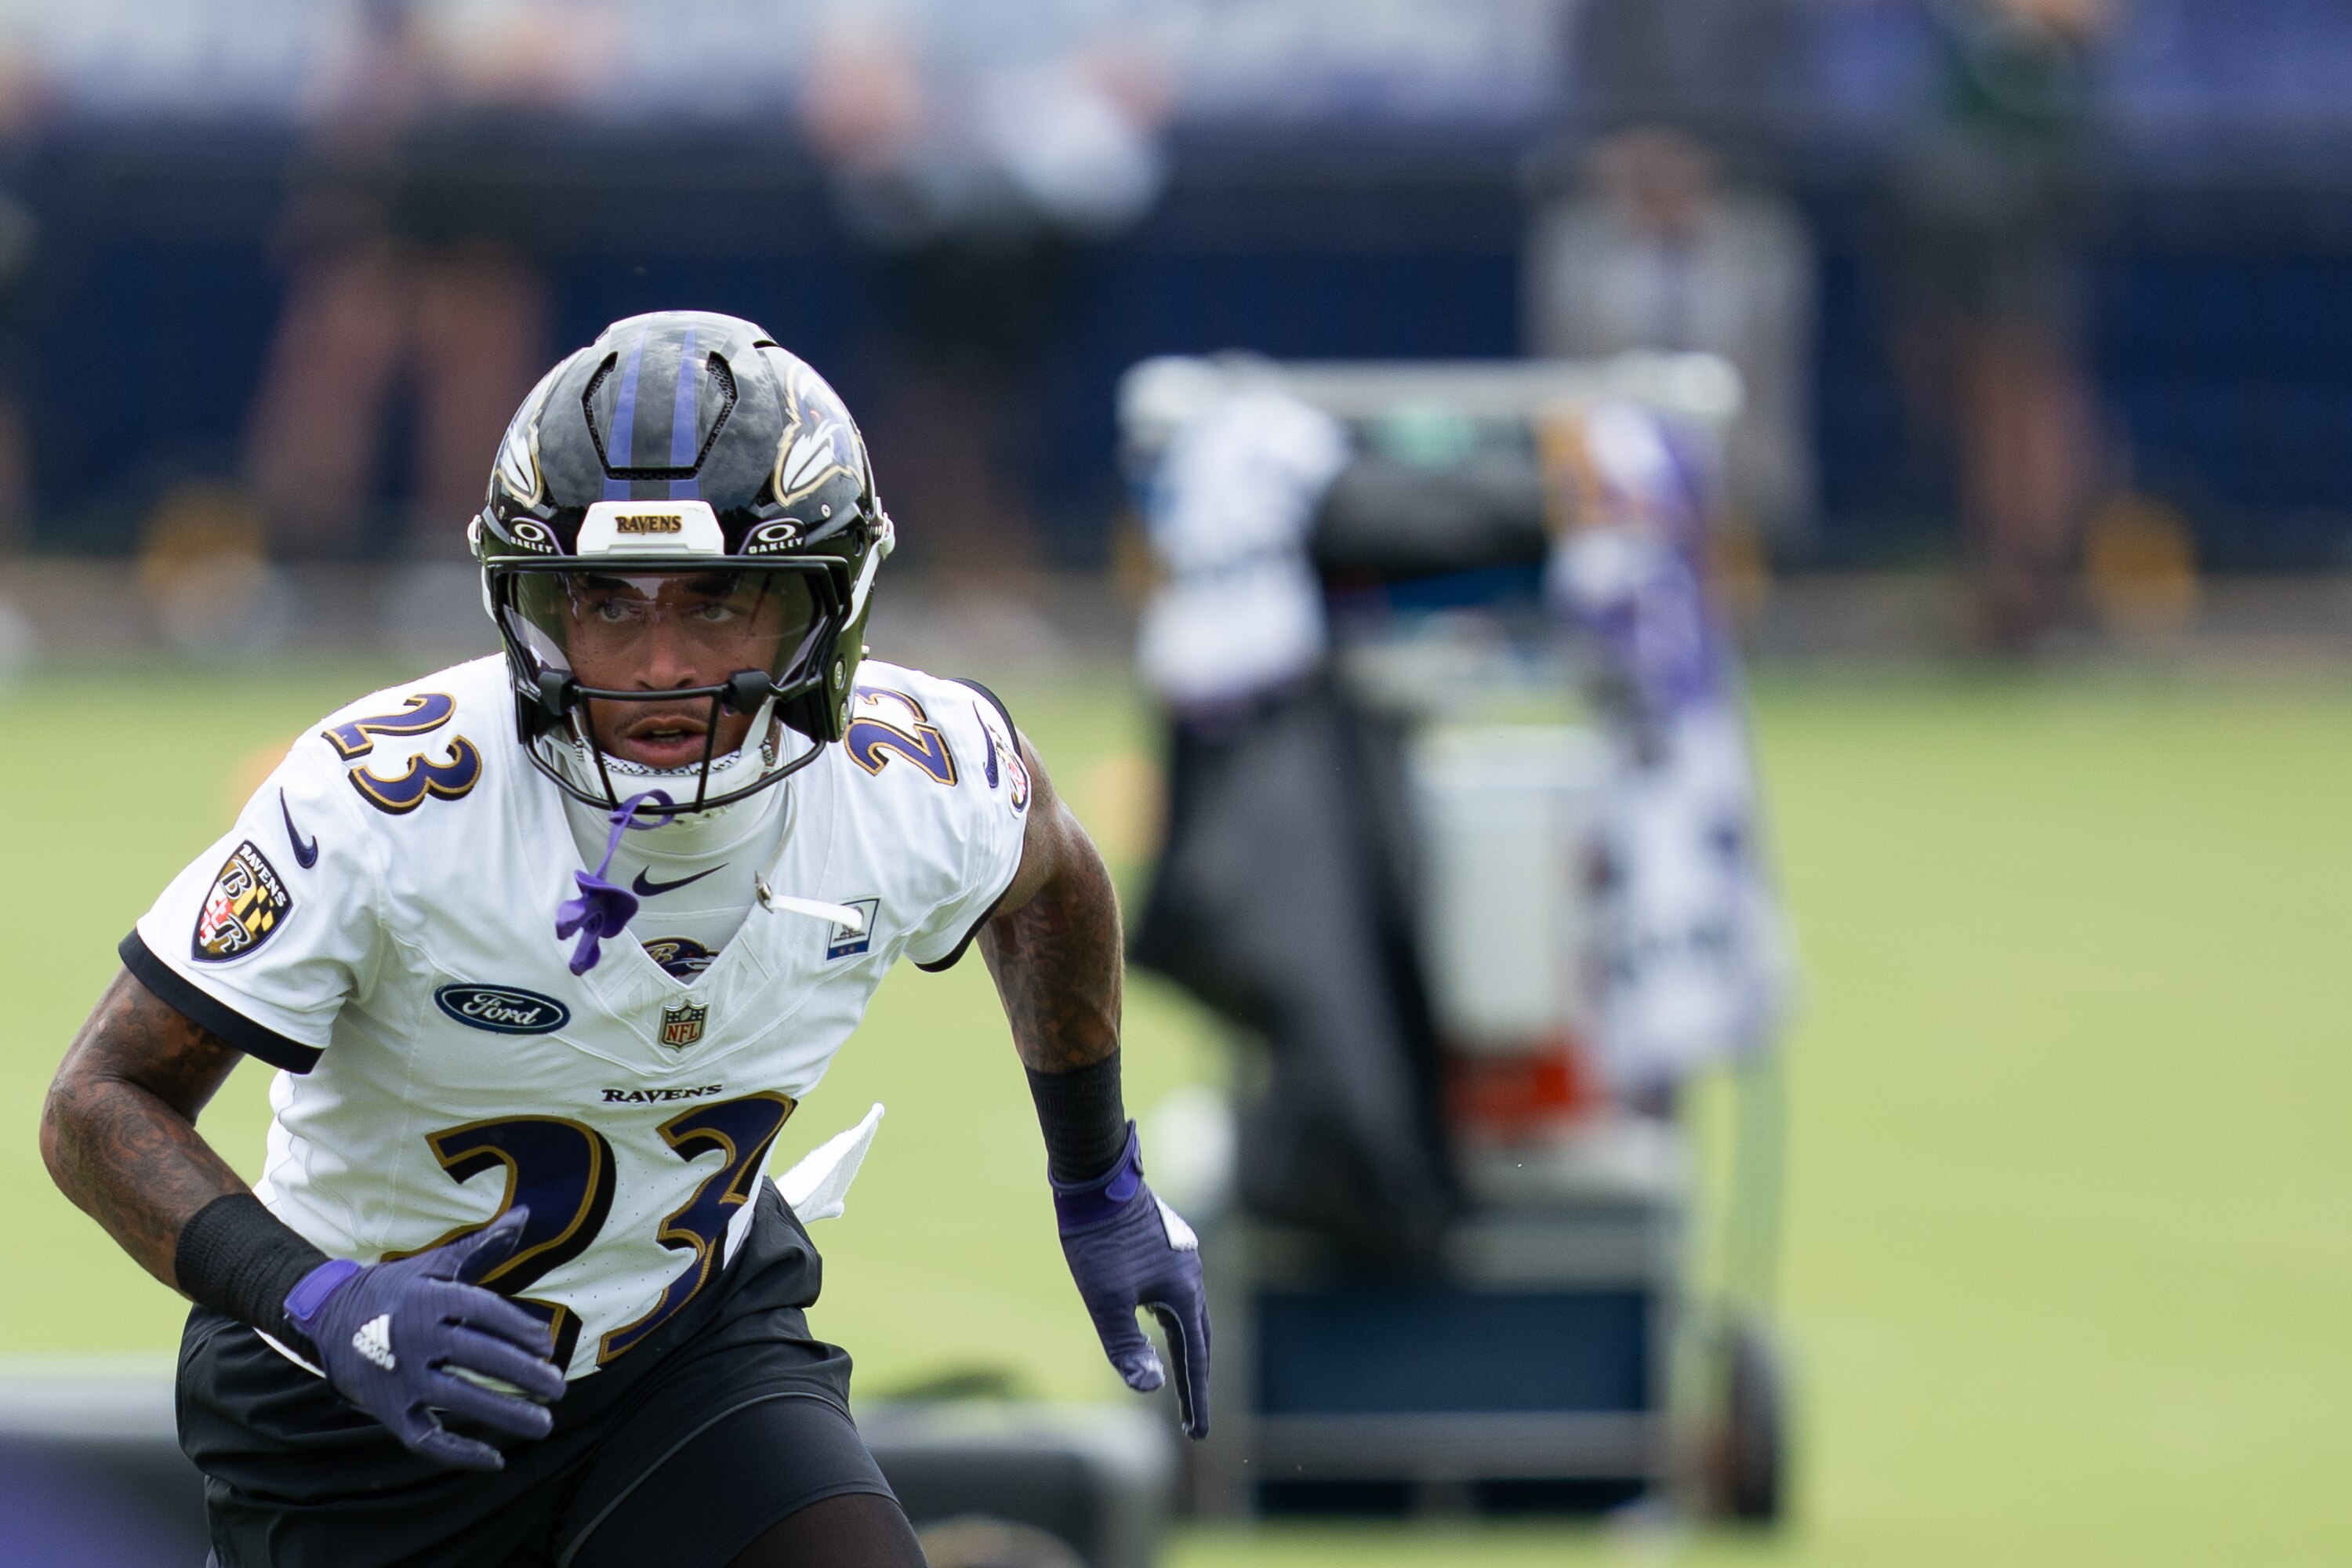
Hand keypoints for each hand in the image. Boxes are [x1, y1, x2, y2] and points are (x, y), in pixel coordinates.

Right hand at [284, 1207, 566, 1470]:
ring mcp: (401, 1377)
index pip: (482, 1311)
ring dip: (504, 1414)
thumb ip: (483, 1245)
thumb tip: (526, 1214)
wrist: (328, 1318)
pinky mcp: (390, 1410)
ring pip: (458, 1400)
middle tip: (559, 1387)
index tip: (548, 1345)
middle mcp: (416, 1338)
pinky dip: (459, 1453)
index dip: (517, 1328)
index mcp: (430, 1299)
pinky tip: (496, 1459)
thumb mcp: (436, 1265)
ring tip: (544, 1423)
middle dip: (522, 1374)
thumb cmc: (397, 1289)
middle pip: (476, 1357)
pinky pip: (426, 1438)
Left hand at [1053, 1126, 1210, 1438]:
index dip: (1195, 1398)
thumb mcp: (1105, 1300)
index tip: (1197, 1434)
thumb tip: (1150, 1388)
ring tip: (1179, 1373)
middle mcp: (1192, 1272)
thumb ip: (1126, 1346)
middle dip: (1196, 1378)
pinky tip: (1155, 1314)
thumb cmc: (1097, 1239)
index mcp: (1184, 1290)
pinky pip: (1177, 1290)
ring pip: (1189, 1311)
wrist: (1094, 1177)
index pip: (1196, 1357)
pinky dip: (1174, 1317)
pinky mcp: (1164, 1244)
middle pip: (1199, 1336)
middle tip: (1192, 1417)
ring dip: (1187, 1345)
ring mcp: (1180, 1255)